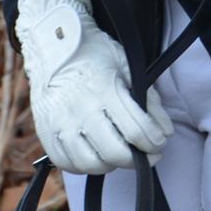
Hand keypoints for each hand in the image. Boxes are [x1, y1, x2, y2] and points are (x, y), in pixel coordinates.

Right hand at [14, 0, 173, 173]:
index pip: (135, 130)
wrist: (53, 44)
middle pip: (114, 153)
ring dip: (111, 164)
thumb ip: (148, 99)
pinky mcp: (46, 133)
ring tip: (119, 153)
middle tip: (146, 154)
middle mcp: (80, 109)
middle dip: (137, 159)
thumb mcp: (127, 65)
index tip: (159, 142)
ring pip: (91, 164)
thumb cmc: (94, 53)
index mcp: (104, 89)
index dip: (154, 142)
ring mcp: (60, 123)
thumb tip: (164, 132)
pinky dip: (85, 166)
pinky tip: (95, 154)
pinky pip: (68, 164)